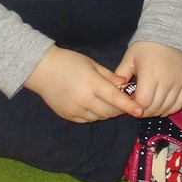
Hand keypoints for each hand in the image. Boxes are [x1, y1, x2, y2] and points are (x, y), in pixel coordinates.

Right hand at [26, 46, 140, 123]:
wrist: (41, 69)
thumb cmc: (68, 62)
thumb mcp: (91, 64)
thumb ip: (109, 76)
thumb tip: (125, 83)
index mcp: (91, 84)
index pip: (115, 98)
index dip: (129, 106)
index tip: (140, 111)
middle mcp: (84, 100)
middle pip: (109, 111)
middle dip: (119, 109)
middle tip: (123, 102)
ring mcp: (75, 110)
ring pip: (99, 117)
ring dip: (107, 112)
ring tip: (107, 102)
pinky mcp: (68, 115)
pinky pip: (87, 119)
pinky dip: (95, 114)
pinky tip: (93, 104)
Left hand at [115, 41, 181, 117]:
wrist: (169, 35)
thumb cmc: (146, 46)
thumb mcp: (129, 58)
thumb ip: (121, 74)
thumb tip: (116, 90)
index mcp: (149, 76)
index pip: (143, 103)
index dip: (135, 107)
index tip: (131, 103)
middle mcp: (165, 82)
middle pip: (154, 107)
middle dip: (144, 111)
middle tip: (138, 107)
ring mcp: (178, 84)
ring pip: (166, 108)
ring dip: (156, 111)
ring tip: (148, 107)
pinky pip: (179, 104)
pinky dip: (170, 109)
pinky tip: (162, 108)